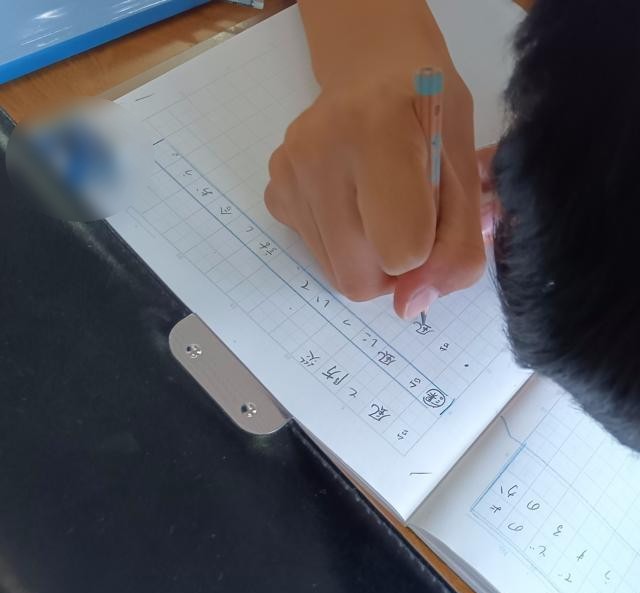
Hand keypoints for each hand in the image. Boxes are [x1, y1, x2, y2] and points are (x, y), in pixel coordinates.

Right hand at [265, 37, 485, 318]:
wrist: (374, 69)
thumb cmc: (430, 113)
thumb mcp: (468, 171)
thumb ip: (457, 247)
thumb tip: (408, 307)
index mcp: (380, 133)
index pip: (402, 251)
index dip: (428, 250)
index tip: (435, 215)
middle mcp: (319, 152)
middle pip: (359, 279)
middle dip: (394, 269)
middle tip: (410, 219)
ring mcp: (288, 175)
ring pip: (337, 275)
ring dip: (369, 257)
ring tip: (381, 203)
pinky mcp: (275, 193)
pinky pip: (317, 255)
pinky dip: (344, 244)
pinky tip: (353, 198)